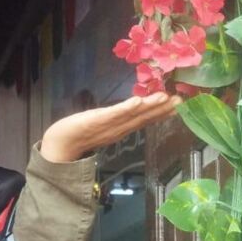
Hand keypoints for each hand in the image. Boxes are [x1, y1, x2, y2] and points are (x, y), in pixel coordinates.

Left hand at [40, 93, 180, 162]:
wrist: (60, 142)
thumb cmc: (80, 132)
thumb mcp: (103, 125)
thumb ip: (118, 119)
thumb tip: (132, 110)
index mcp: (121, 128)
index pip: (144, 119)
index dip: (161, 112)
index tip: (178, 105)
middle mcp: (119, 128)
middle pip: (143, 118)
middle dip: (162, 109)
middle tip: (180, 100)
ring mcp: (109, 125)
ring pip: (133, 115)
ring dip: (150, 107)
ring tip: (165, 98)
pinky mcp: (97, 120)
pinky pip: (114, 114)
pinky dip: (127, 108)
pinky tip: (139, 101)